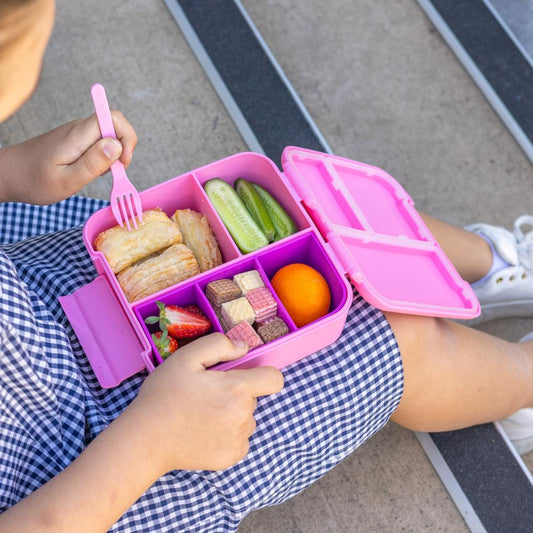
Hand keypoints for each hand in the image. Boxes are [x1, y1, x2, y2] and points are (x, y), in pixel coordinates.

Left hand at [0, 111, 136, 203]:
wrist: (8, 175)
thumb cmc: (34, 181)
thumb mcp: (67, 180)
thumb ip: (93, 163)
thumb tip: (117, 146)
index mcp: (78, 135)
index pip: (115, 119)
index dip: (127, 139)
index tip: (122, 163)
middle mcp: (79, 129)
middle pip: (116, 125)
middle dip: (124, 149)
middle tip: (114, 171)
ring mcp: (77, 133)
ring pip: (109, 135)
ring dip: (114, 155)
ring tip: (99, 173)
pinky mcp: (75, 140)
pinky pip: (99, 142)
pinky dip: (103, 158)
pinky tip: (91, 171)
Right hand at [130, 333, 283, 472]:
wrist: (146, 439)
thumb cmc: (164, 395)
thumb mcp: (187, 357)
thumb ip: (219, 344)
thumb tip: (243, 347)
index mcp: (237, 389)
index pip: (274, 379)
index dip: (262, 373)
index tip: (243, 375)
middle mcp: (244, 416)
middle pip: (253, 397)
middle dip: (236, 392)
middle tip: (206, 393)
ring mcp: (238, 439)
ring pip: (246, 418)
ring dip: (232, 413)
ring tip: (201, 413)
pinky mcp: (230, 457)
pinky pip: (239, 439)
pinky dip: (227, 433)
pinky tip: (203, 430)